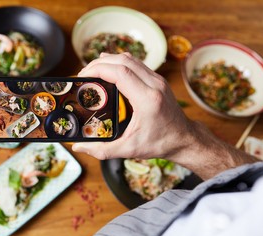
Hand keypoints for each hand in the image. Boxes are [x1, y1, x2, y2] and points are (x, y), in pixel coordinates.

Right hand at [73, 52, 190, 158]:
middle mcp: (154, 85)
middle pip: (123, 61)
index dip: (98, 69)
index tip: (83, 76)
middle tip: (84, 74)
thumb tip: (78, 147)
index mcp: (147, 100)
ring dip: (110, 61)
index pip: (120, 72)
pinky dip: (120, 63)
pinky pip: (136, 64)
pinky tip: (109, 69)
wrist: (184, 139)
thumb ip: (102, 150)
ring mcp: (158, 80)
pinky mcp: (158, 80)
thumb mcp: (129, 150)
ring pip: (130, 59)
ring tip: (93, 71)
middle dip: (100, 63)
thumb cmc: (159, 144)